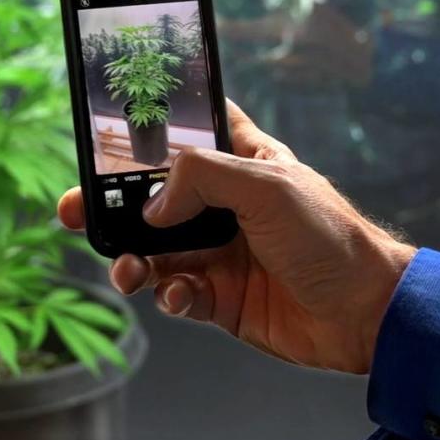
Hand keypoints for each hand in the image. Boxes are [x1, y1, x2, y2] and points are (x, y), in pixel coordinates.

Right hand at [57, 100, 415, 373]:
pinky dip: (168, 296)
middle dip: (113, 204)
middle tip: (74, 210)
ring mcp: (221, 252)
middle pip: (153, 197)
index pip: (190, 130)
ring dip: (131, 259)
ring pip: (154, 250)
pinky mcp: (221, 297)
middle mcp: (226, 205)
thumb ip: (202, 178)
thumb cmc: (330, 236)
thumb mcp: (267, 186)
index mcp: (242, 162)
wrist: (364, 313)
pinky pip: (176, 293)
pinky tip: (181, 296)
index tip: (109, 126)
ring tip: (127, 270)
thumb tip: (152, 206)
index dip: (153, 126)